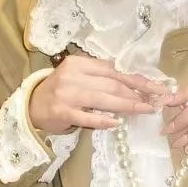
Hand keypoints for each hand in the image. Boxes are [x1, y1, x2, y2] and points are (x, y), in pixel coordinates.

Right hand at [29, 57, 162, 135]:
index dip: (137, 79)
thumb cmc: (61, 90)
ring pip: (104, 99)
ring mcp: (67, 95)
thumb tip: (136, 83)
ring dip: (128, 105)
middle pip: (112, 84)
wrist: (32, 105)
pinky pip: (89, 117)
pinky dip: (105, 120)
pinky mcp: (63, 113)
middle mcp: (73, 76)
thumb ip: (101, 76)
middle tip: (154, 101)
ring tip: (144, 110)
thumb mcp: (79, 76)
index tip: (156, 87)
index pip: (114, 70)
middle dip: (137, 93)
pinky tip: (118, 123)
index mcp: (79, 64)